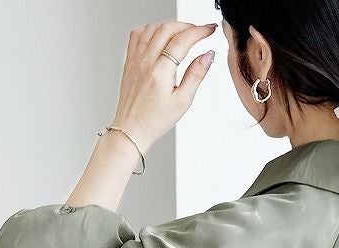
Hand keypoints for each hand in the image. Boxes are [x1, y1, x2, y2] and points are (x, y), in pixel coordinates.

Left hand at [110, 20, 217, 154]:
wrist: (132, 129)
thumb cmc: (155, 120)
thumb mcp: (182, 101)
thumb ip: (196, 75)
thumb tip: (208, 55)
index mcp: (160, 73)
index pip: (182, 41)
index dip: (199, 32)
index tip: (210, 30)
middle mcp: (145, 62)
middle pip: (167, 28)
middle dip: (187, 26)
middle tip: (199, 32)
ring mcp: (135, 59)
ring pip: (152, 28)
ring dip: (170, 26)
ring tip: (182, 34)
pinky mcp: (129, 60)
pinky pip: (138, 34)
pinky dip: (151, 29)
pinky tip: (160, 36)